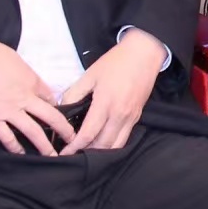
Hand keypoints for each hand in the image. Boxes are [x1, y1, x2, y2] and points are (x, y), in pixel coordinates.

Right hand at [0, 30, 76, 155]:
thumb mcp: (15, 59)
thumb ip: (24, 72)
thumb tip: (25, 79)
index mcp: (31, 81)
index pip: (50, 97)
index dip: (58, 107)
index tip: (61, 115)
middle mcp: (25, 98)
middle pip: (51, 117)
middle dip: (64, 130)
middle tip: (73, 140)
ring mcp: (9, 110)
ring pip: (33, 132)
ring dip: (45, 146)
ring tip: (53, 156)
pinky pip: (7, 138)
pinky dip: (15, 148)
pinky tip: (21, 154)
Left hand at [56, 31, 165, 153]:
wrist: (144, 53)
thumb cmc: (116, 62)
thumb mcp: (90, 75)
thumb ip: (74, 93)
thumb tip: (63, 110)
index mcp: (105, 104)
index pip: (88, 134)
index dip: (74, 146)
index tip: (64, 152)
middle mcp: (120, 115)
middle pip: (102, 145)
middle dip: (86, 153)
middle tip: (73, 154)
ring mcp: (131, 118)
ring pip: (115, 146)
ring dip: (100, 152)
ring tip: (86, 152)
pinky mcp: (137, 117)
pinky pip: (124, 139)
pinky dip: (112, 145)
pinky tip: (102, 143)